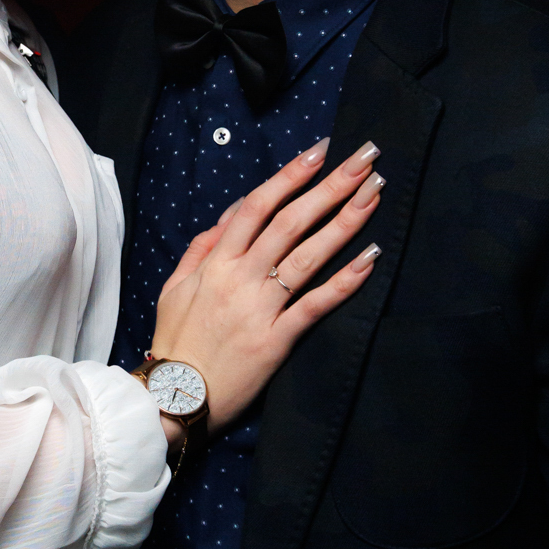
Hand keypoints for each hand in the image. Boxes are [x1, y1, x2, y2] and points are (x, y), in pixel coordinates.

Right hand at [150, 140, 383, 432]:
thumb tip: (237, 208)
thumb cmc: (176, 340)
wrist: (174, 397)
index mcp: (216, 262)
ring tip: (373, 194)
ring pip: (307, 256)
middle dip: (330, 187)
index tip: (321, 151)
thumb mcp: (177, 285)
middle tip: (364, 158)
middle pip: (291, 222)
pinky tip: (370, 257)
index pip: (258, 206)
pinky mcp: (276, 341)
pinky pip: (315, 305)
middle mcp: (240, 279)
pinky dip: (344, 281)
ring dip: (344, 222)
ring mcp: (260, 309)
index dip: (291, 175)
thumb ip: (205, 244)